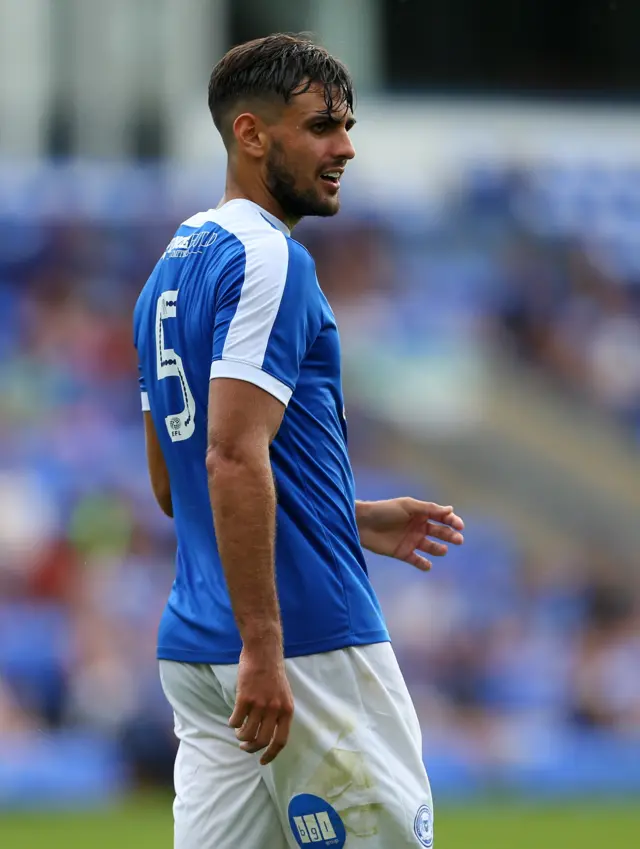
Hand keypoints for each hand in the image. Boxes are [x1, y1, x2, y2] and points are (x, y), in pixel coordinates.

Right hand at [228, 645, 293, 765]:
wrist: (264, 651)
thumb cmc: (273, 672)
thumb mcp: (283, 694)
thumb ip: (278, 712)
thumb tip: (268, 732)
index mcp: (287, 710)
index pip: (281, 741)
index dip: (271, 754)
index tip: (262, 761)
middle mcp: (275, 710)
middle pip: (262, 740)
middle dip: (251, 748)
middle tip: (245, 746)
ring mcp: (260, 704)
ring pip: (247, 733)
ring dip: (240, 735)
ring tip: (238, 730)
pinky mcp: (245, 698)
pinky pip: (236, 720)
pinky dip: (233, 723)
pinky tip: (233, 718)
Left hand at [357, 498, 463, 569]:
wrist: (362, 524)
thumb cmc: (384, 510)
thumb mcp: (407, 506)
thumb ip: (429, 509)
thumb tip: (451, 509)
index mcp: (420, 513)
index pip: (442, 517)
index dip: (453, 522)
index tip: (460, 527)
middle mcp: (418, 527)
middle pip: (440, 533)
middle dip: (450, 536)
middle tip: (457, 540)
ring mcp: (411, 540)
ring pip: (432, 547)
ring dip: (439, 549)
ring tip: (441, 550)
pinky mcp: (403, 553)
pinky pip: (417, 561)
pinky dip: (424, 564)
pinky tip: (427, 565)